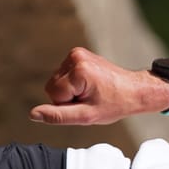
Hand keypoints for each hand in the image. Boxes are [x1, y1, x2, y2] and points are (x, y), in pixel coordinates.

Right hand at [32, 47, 162, 125]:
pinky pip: (64, 75)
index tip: (87, 103)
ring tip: (92, 92)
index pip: (52, 94)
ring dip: (71, 91)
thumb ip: (58, 116)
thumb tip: (33, 114)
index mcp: (78, 70)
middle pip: (52, 86)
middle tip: (90, 99)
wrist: (134, 90)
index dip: (67, 104)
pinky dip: (74, 83)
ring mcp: (77, 53)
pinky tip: (90, 85)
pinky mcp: (78, 53)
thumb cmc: (115, 104)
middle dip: (68, 97)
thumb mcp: (86, 116)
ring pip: (57, 81)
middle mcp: (75, 56)